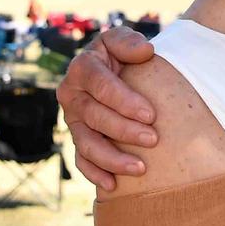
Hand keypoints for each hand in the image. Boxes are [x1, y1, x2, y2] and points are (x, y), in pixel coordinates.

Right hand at [58, 25, 157, 190]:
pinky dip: (95, 174)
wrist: (115, 71)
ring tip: (140, 168)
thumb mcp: (122, 40)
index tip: (151, 114)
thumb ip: (128, 41)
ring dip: (112, 158)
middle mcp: (71, 95)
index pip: (101, 86)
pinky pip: (82, 160)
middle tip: (153, 139)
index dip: (124, 101)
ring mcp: (73, 120)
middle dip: (124, 130)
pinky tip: (113, 185)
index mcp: (82, 68)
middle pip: (95, 117)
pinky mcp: (78, 138)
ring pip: (86, 143)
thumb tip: (145, 51)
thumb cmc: (122, 54)